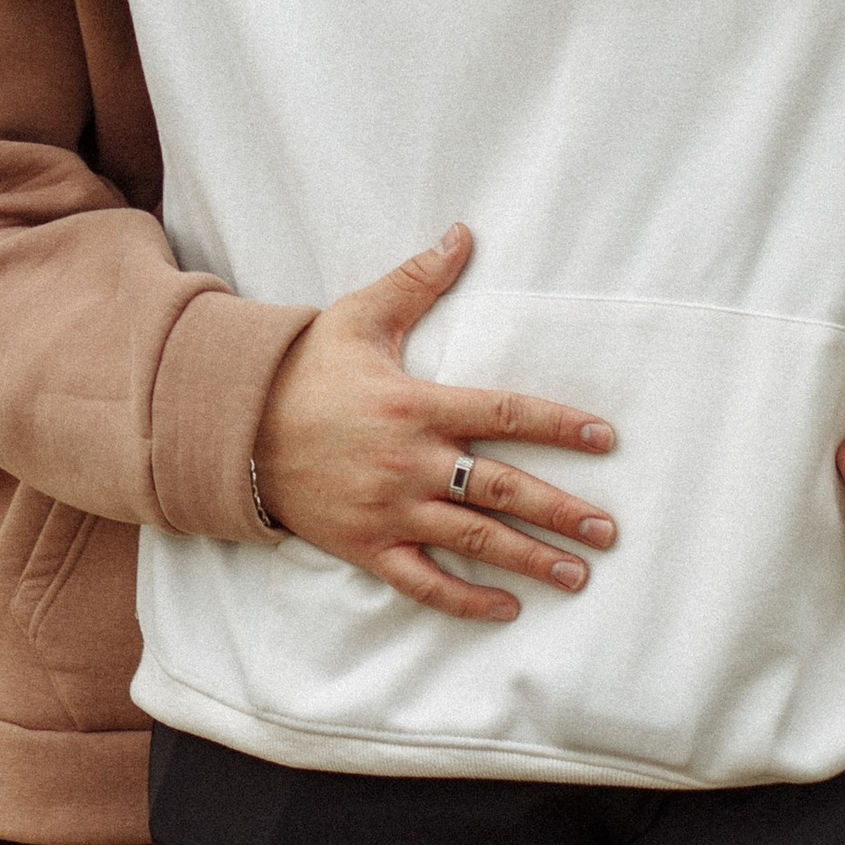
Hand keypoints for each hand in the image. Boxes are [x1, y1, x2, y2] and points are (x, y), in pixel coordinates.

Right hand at [253, 225, 617, 623]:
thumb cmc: (304, 369)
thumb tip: (463, 234)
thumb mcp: (359, 315)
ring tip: (577, 574)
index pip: (506, 415)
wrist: (236, 426)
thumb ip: (417, 280)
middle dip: (561, 511)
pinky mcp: (367, 546)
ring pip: (474, 539)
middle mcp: (411, 462)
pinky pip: (424, 581)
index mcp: (417, 405)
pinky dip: (465, 600)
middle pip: (503, 488)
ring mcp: (389, 509)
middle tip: (607, 529)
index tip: (603, 439)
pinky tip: (505, 610)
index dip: (560, 426)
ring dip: (530, 559)